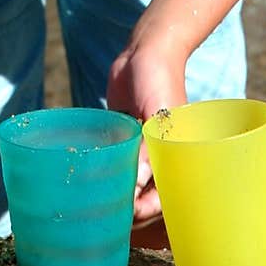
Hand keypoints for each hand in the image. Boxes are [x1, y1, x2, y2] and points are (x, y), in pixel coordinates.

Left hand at [107, 38, 186, 249]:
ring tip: (95, 204)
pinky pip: (117, 163)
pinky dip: (108, 173)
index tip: (128, 213)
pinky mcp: (125, 139)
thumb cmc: (158, 79)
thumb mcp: (157, 113)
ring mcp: (141, 150)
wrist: (145, 52)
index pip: (165, 195)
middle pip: (146, 196)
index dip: (147, 209)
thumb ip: (147, 148)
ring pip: (130, 183)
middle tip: (106, 213)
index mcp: (175, 156)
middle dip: (130, 209)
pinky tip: (90, 181)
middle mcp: (159, 157)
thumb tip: (138, 186)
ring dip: (117, 194)